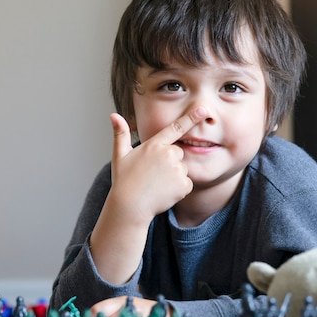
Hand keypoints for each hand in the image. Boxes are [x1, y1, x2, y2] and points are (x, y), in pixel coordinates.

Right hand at [109, 106, 208, 221]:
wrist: (130, 207)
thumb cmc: (124, 181)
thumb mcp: (120, 155)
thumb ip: (120, 134)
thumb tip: (113, 115)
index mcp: (154, 145)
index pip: (176, 128)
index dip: (191, 117)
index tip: (203, 110)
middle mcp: (168, 154)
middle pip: (178, 153)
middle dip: (170, 161)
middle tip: (154, 173)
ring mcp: (177, 170)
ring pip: (182, 169)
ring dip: (174, 176)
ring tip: (156, 184)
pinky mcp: (183, 184)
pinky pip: (187, 183)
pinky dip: (178, 189)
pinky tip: (164, 192)